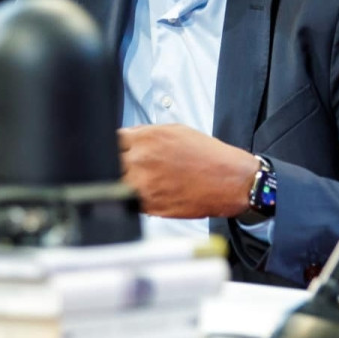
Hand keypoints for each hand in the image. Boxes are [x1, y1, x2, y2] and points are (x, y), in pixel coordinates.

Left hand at [118, 124, 259, 218]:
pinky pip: (128, 202)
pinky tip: (142, 193)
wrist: (231, 181)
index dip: (109, 145)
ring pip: (114, 185)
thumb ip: (147, 134)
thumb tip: (128, 138)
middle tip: (122, 166)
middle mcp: (141, 161)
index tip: (112, 149)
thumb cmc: (208, 156)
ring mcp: (143, 185)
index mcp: (147, 139)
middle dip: (112, 164)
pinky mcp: (149, 206)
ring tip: (131, 181)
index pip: (110, 140)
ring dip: (118, 182)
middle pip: (107, 163)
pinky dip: (130, 199)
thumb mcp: (176, 131)